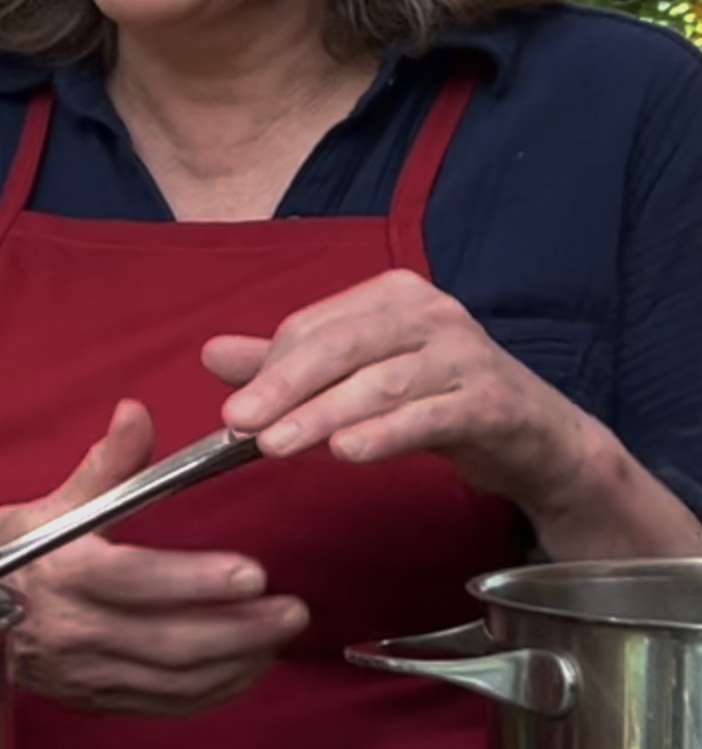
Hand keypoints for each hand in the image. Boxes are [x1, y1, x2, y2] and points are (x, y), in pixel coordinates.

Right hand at [0, 400, 307, 715]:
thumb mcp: (42, 506)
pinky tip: (246, 670)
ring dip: (236, 663)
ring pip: (173, 679)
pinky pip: (163, 705)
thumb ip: (103, 467)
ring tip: (279, 638)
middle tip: (292, 611)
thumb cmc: (3, 556)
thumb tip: (136, 413)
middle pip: (169, 640)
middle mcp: (74, 630)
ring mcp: (86, 672)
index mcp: (62, 574)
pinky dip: (212, 693)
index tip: (252, 573)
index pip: (136, 581)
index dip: (196, 580)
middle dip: (240, 630)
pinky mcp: (95, 699)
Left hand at [204, 269, 598, 516]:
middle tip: (237, 424)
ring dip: (323, 415)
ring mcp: (466, 354)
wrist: (536, 438)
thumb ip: (287, 366)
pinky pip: (431, 415)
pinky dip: (386, 432)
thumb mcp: (358, 378)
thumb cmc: (437, 400)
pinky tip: (346, 451)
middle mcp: (431, 314)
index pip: (313, 327)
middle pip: (341, 347)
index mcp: (393, 297)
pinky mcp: (494, 400)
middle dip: (283, 386)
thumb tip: (212, 354)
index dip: (269, 370)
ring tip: (276, 446)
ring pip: (380, 383)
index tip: (233, 413)